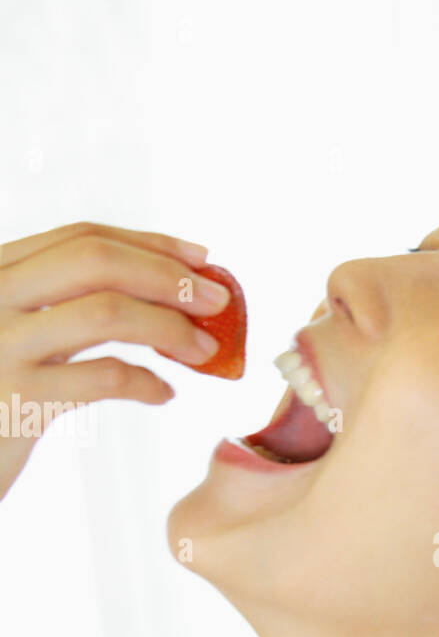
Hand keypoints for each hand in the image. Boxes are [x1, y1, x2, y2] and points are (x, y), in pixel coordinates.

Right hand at [0, 221, 227, 500]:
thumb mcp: (23, 339)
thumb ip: (71, 310)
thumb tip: (171, 293)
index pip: (82, 237)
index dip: (151, 245)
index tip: (203, 260)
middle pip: (97, 260)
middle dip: (169, 277)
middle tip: (219, 302)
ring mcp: (1, 344)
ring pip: (106, 311)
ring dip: (171, 328)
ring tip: (205, 352)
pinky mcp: (16, 398)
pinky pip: (103, 377)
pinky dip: (146, 382)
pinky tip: (164, 394)